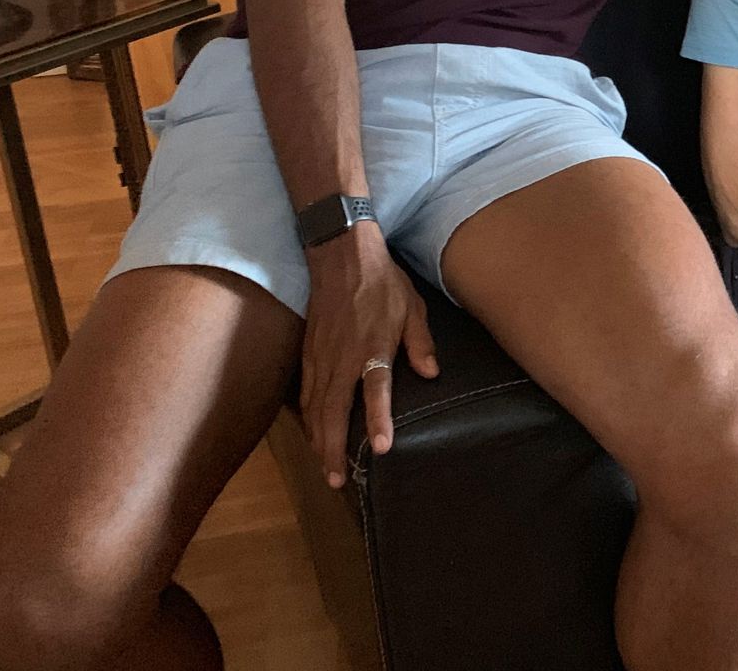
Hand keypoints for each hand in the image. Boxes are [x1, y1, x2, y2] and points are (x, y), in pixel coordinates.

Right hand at [300, 222, 438, 488]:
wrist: (341, 256)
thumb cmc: (383, 283)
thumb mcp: (412, 307)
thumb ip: (420, 342)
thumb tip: (431, 374)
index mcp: (372, 346)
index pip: (376, 390)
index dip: (378, 419)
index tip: (381, 448)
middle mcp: (342, 358)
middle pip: (334, 411)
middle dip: (333, 448)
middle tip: (337, 480)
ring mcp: (320, 357)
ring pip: (315, 408)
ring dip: (318, 440)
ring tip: (325, 467)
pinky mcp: (308, 354)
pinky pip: (306, 393)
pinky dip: (308, 419)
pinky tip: (313, 434)